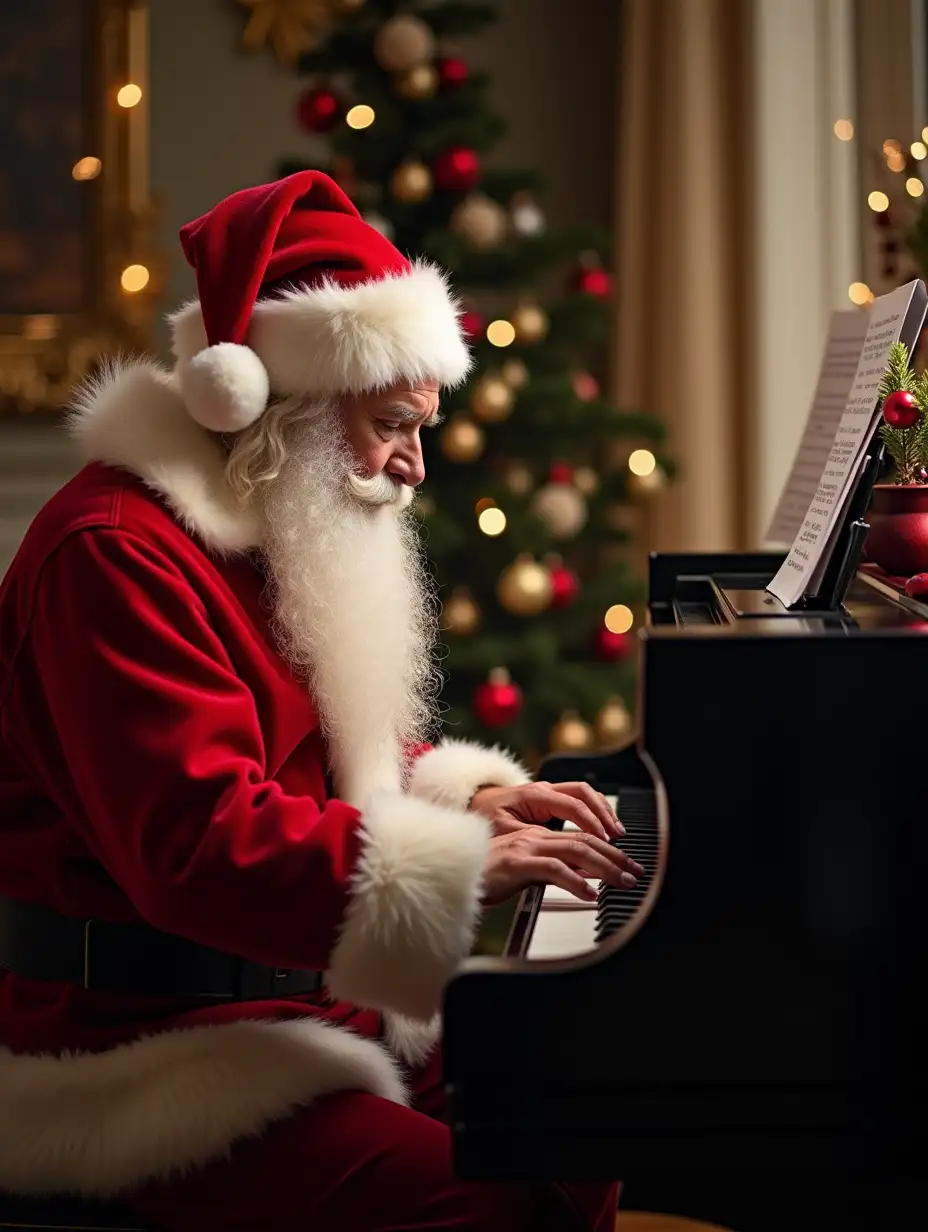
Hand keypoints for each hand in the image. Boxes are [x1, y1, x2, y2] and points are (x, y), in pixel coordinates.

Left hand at [470, 781, 623, 840]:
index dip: (591, 823)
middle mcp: (544, 790)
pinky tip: (604, 826)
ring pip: (585, 793)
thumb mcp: (506, 834)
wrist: (473, 806)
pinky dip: (594, 810)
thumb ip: (533, 841)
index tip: (604, 841)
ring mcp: (548, 791)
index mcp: (534, 796)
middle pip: (584, 793)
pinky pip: (579, 798)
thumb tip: (558, 852)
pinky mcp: (550, 799)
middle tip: (618, 836)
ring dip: (602, 811)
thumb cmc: (485, 819)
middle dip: (604, 814)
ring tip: (617, 832)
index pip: (572, 805)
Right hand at [481, 827, 644, 906]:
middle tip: (635, 874)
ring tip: (621, 883)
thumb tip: (587, 878)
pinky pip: (554, 869)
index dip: (610, 850)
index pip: (583, 836)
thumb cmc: (486, 875)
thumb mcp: (526, 870)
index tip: (628, 866)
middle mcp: (536, 836)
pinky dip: (575, 881)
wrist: (453, 874)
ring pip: (576, 850)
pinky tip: (589, 894)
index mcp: (538, 835)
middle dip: (615, 858)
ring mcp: (526, 847)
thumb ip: (555, 869)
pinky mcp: (517, 862)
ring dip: (604, 868)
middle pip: (586, 841)